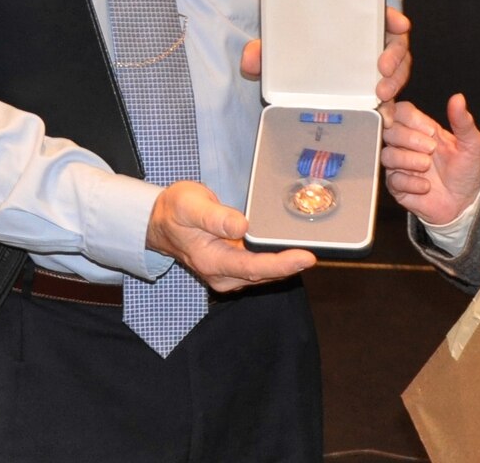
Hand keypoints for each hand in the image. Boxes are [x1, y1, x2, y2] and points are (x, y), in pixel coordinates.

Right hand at [146, 181, 315, 292]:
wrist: (161, 222)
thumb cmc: (176, 210)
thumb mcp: (190, 205)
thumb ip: (214, 216)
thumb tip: (242, 226)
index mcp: (211, 260)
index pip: (252, 267)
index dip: (281, 264)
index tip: (306, 258)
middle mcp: (220, 274)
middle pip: (262, 275)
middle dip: (290, 266)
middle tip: (318, 253)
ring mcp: (226, 274)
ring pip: (263, 275)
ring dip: (285, 266)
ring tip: (310, 252)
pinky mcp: (232, 268)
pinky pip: (259, 269)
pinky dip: (276, 262)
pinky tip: (290, 252)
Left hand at [240, 6, 412, 104]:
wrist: (291, 86)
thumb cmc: (288, 57)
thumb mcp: (275, 52)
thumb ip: (262, 54)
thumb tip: (251, 59)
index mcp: (350, 25)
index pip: (378, 14)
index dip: (392, 17)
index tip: (398, 24)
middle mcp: (366, 44)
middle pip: (394, 44)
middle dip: (396, 56)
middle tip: (383, 69)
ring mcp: (371, 69)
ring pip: (397, 70)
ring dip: (396, 82)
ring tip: (382, 96)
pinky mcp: (371, 92)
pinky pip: (388, 97)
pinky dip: (389, 108)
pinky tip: (385, 118)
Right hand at [379, 93, 479, 225]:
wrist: (465, 204)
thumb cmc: (467, 171)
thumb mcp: (471, 144)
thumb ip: (463, 121)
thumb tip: (458, 98)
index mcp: (423, 129)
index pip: (401, 111)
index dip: (409, 117)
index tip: (429, 130)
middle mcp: (407, 144)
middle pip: (389, 129)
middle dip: (409, 138)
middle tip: (431, 149)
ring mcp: (400, 165)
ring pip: (387, 154)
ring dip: (408, 159)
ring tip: (427, 166)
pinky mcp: (397, 186)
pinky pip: (392, 180)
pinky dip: (410, 182)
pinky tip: (425, 186)